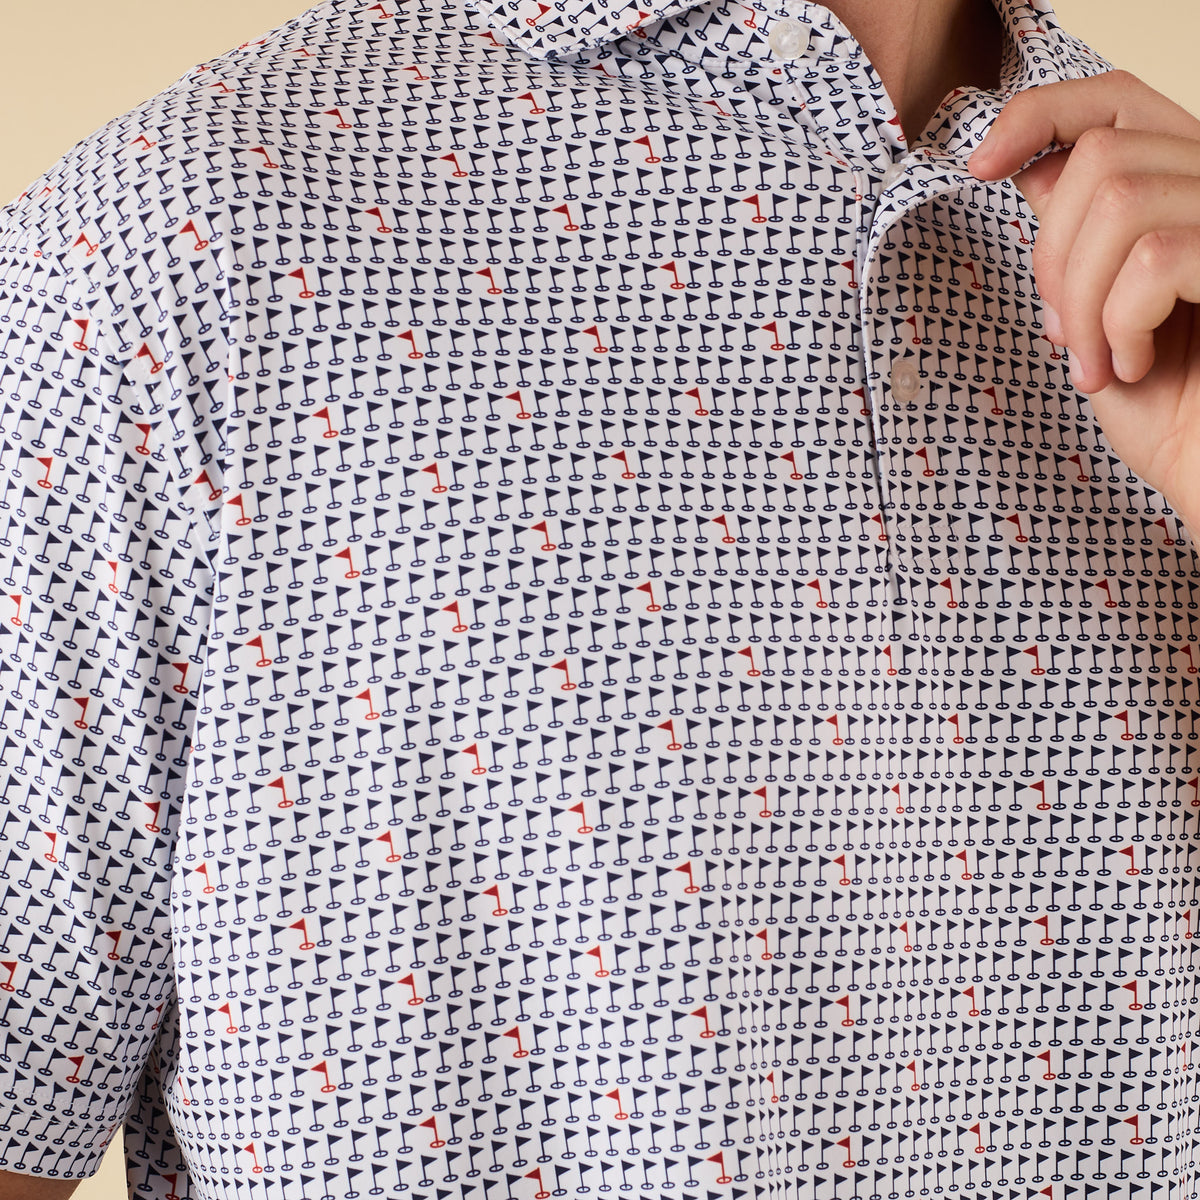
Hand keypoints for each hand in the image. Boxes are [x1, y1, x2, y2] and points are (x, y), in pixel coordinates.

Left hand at [967, 70, 1199, 540]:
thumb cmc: (1167, 407)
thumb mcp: (1100, 314)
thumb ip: (1080, 241)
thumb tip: (1036, 173)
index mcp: (1187, 188)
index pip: (1117, 99)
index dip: (1042, 114)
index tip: (979, 166)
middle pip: (1104, 154)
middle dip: (1053, 254)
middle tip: (1064, 333)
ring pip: (1123, 202)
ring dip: (1082, 297)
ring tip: (1097, 363)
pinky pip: (1157, 258)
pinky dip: (1121, 322)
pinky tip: (1133, 367)